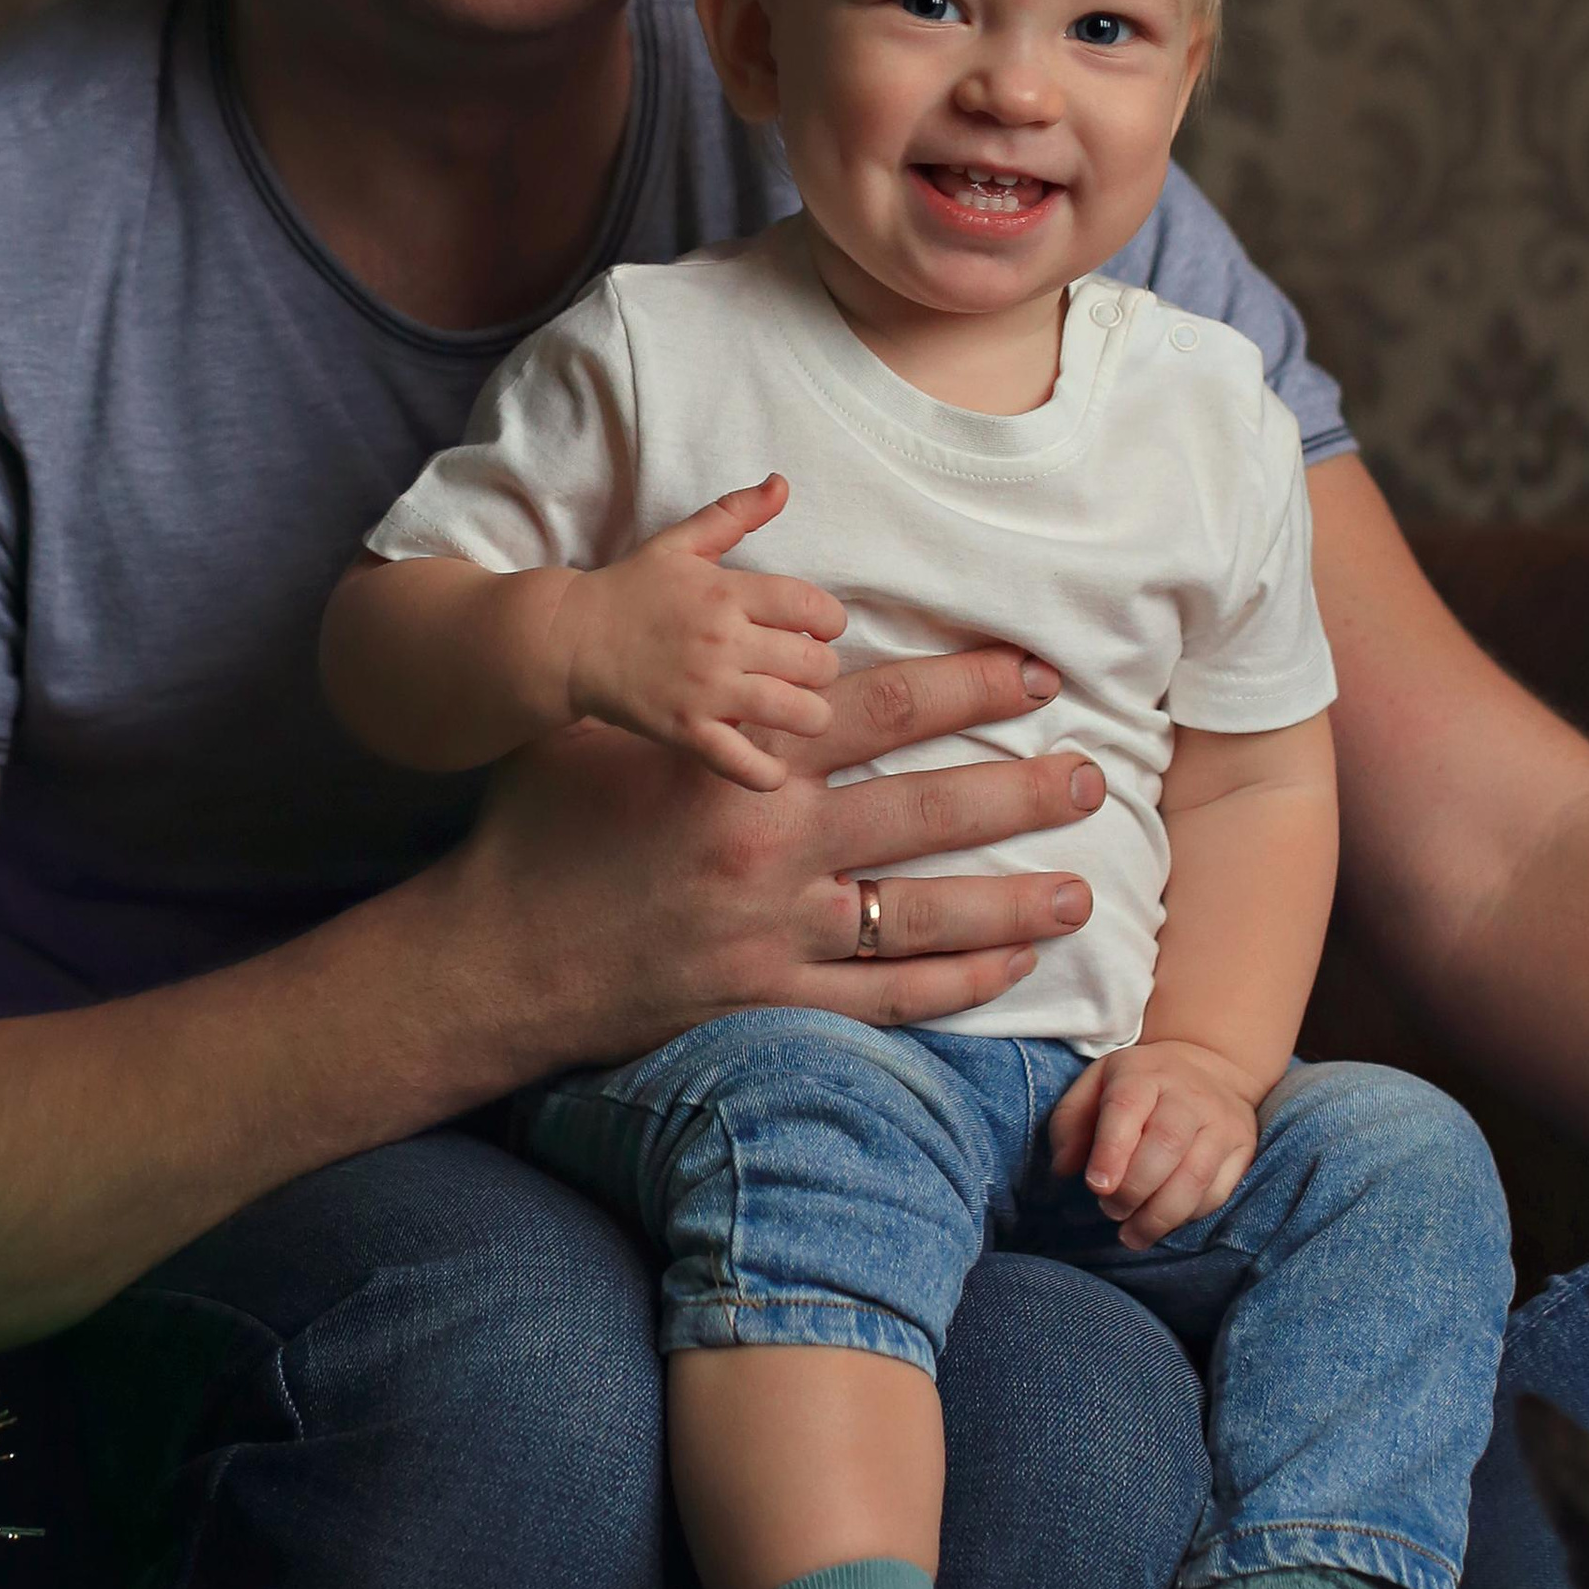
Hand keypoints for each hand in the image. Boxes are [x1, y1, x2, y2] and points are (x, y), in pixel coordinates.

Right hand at [459, 640, 1107, 1073]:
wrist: (495, 956)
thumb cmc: (542, 822)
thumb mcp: (604, 722)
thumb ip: (682, 665)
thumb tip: (729, 584)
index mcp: (739, 768)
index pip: (880, 713)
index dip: (968, 687)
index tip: (1035, 673)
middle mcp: (770, 849)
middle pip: (925, 812)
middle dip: (1020, 793)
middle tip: (1094, 776)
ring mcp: (775, 936)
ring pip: (921, 917)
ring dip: (1011, 903)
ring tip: (1082, 890)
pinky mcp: (768, 1004)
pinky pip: (882, 1000)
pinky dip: (952, 989)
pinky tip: (1009, 973)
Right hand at [560, 475, 845, 792]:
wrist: (568, 640)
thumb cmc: (629, 591)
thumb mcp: (681, 543)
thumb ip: (735, 514)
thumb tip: (781, 483)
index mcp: (726, 592)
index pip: (812, 607)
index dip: (830, 621)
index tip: (819, 630)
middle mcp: (722, 640)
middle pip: (815, 663)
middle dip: (822, 671)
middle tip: (806, 673)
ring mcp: (706, 690)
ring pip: (796, 713)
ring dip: (809, 716)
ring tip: (798, 712)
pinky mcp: (686, 731)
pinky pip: (744, 763)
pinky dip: (767, 774)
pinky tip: (773, 769)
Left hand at [1047, 1038, 1265, 1247]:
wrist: (1208, 1069)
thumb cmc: (1139, 1087)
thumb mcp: (1095, 1086)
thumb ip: (1070, 1124)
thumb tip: (1063, 1168)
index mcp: (1143, 1074)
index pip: (1126, 1107)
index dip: (1111, 1151)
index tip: (1097, 1186)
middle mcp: (1188, 1095)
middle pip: (1166, 1144)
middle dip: (1134, 1189)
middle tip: (1111, 1210)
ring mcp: (1221, 1122)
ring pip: (1196, 1175)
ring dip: (1160, 1215)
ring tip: (1132, 1233)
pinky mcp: (1242, 1148)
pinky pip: (1217, 1192)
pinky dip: (1187, 1216)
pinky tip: (1163, 1222)